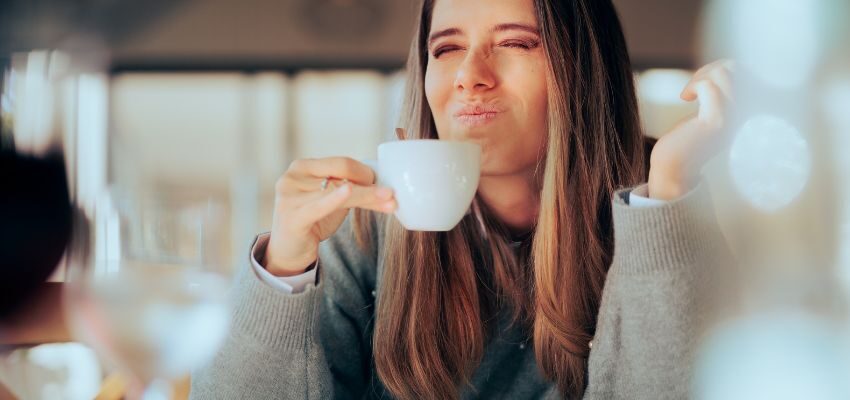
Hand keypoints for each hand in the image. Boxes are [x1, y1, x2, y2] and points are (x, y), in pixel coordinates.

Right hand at [265, 157, 396, 275]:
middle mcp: (293, 177)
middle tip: (391, 193)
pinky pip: (319, 206)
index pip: (341, 163)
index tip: (382, 183)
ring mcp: (289, 196)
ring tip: (388, 202)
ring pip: (337, 192)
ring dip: (366, 198)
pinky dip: (335, 199)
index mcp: (302, 166)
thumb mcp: (332, 201)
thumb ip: (351, 190)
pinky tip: (348, 192)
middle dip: (369, 185)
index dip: (364, 171)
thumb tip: (385, 187)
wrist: (288, 251)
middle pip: (341, 176)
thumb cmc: (312, 221)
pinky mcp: (291, 217)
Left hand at [647, 60, 734, 199]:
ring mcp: (731, 118)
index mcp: (744, 111)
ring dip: (702, 75)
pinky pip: (710, 88)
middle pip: (739, 68)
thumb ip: (721, 94)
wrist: (672, 167)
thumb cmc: (686, 139)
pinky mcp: (714, 122)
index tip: (705, 80)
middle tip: (694, 85)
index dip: (728, 67)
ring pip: (725, 74)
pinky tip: (685, 98)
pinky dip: (695, 85)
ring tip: (689, 92)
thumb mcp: (708, 111)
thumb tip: (727, 66)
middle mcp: (743, 115)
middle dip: (712, 68)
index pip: (752, 74)